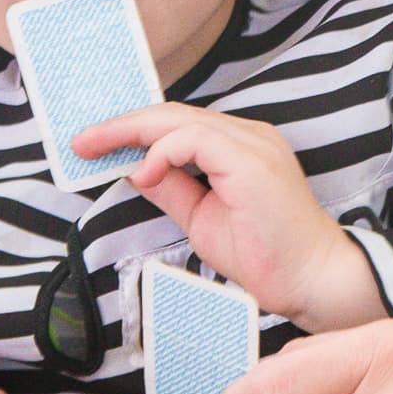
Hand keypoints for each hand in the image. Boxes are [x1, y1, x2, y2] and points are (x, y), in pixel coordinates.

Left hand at [76, 104, 380, 325]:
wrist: (310, 279)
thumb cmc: (264, 255)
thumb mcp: (200, 217)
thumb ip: (172, 189)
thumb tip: (134, 169)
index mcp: (239, 147)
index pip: (178, 124)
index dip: (133, 130)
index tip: (94, 146)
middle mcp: (248, 135)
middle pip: (173, 114)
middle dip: (122, 125)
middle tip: (82, 141)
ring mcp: (252, 143)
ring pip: (180, 119)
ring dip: (133, 132)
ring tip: (98, 149)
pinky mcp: (251, 159)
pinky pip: (195, 138)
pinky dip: (163, 150)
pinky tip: (146, 172)